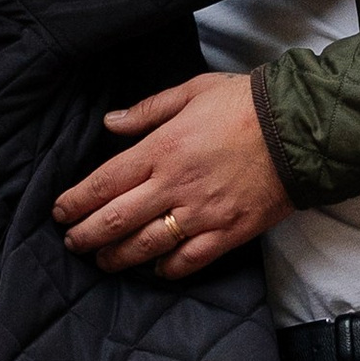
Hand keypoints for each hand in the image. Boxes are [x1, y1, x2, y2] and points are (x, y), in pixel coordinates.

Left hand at [53, 73, 292, 274]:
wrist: (300, 130)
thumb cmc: (245, 105)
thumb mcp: (192, 91)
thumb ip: (148, 110)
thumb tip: (111, 123)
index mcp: (161, 150)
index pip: (103, 183)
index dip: (76, 202)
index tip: (60, 212)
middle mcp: (174, 186)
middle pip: (116, 220)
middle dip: (86, 236)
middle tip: (72, 243)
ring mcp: (200, 214)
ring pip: (145, 246)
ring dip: (118, 258)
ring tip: (103, 262)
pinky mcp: (227, 233)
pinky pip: (188, 260)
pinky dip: (167, 269)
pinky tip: (156, 269)